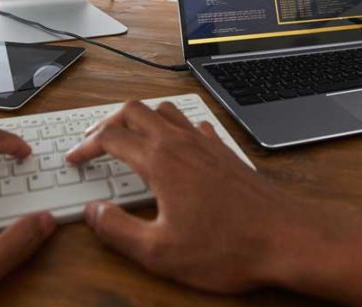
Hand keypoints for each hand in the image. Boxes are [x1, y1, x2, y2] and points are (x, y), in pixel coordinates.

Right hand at [65, 101, 303, 292]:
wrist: (286, 238)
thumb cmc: (227, 248)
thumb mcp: (160, 252)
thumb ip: (118, 230)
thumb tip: (94, 212)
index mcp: (160, 161)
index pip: (111, 137)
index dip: (86, 146)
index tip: (75, 160)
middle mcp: (182, 143)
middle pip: (134, 110)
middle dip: (108, 122)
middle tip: (93, 143)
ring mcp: (206, 144)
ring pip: (164, 111)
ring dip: (140, 118)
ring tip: (127, 138)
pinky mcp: (225, 152)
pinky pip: (191, 124)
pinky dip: (172, 127)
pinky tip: (175, 146)